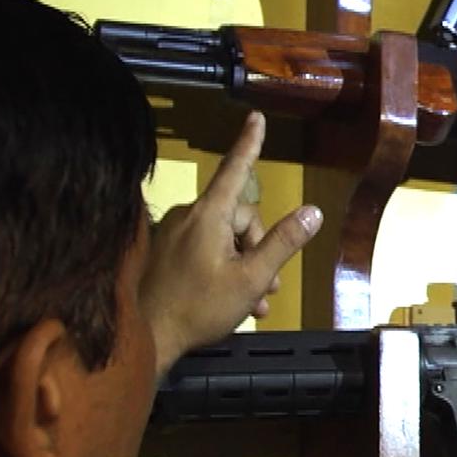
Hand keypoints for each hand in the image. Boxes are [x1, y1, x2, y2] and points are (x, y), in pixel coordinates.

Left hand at [141, 112, 322, 373]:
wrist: (144, 339)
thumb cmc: (199, 307)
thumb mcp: (251, 279)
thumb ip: (282, 243)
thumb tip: (312, 211)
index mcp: (208, 214)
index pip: (236, 168)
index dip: (249, 143)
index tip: (255, 117)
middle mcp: (188, 215)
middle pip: (239, 217)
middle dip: (259, 250)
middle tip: (267, 288)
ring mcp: (173, 233)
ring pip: (224, 238)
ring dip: (244, 266)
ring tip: (253, 303)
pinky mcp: (164, 252)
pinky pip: (204, 249)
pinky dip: (222, 270)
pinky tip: (232, 302)